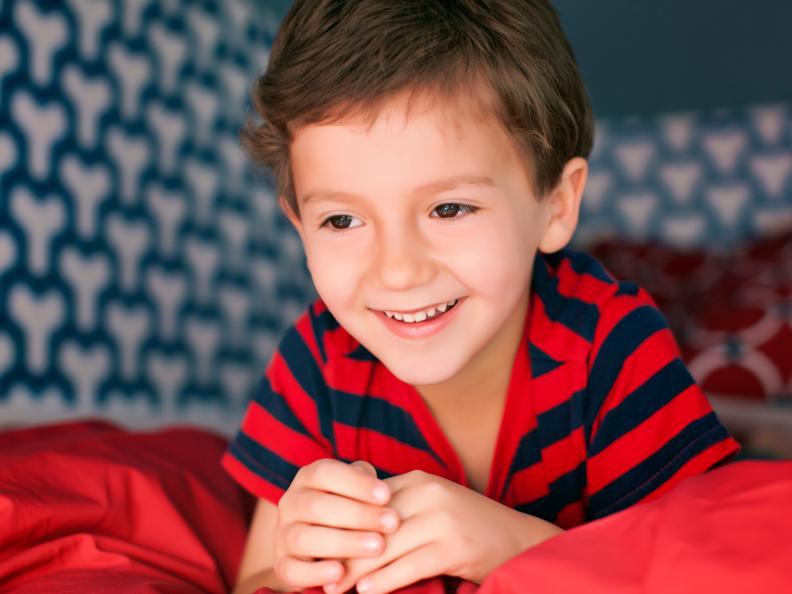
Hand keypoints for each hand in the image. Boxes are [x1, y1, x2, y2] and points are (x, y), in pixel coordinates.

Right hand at [272, 459, 400, 591]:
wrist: (313, 543)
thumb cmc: (346, 508)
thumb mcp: (353, 489)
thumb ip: (364, 482)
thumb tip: (381, 491)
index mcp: (307, 478)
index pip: (325, 473)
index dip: (356, 483)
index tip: (386, 495)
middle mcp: (290, 503)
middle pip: (316, 506)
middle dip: (357, 515)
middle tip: (391, 523)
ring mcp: (282, 535)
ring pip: (304, 538)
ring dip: (343, 543)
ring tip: (377, 547)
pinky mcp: (282, 565)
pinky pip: (293, 570)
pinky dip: (316, 573)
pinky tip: (341, 572)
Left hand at [329, 470, 563, 593]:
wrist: (518, 540)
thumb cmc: (467, 527)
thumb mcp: (432, 506)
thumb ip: (398, 508)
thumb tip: (351, 528)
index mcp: (419, 479)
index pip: (368, 502)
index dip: (343, 527)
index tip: (321, 548)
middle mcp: (429, 493)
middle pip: (373, 525)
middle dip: (344, 552)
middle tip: (322, 575)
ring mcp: (443, 519)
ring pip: (387, 547)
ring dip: (357, 572)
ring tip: (335, 589)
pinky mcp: (454, 546)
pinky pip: (409, 566)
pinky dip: (384, 581)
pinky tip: (366, 592)